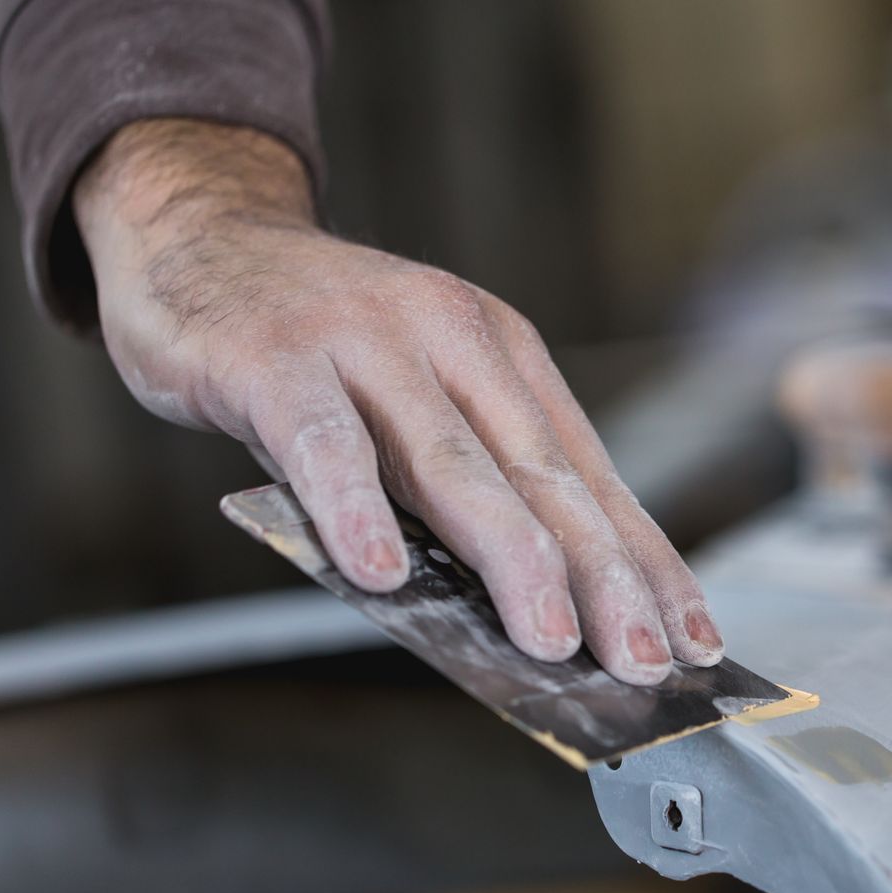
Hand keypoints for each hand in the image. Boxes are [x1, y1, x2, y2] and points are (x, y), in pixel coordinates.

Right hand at [74, 118, 723, 684]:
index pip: (591, 473)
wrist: (199, 233)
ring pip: (454, 462)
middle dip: (605, 576)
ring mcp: (365, 343)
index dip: (647, 560)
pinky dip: (355, 509)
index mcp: (502, 355)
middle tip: (644, 659)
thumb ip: (470, 485)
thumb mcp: (419, 398)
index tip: (693, 637)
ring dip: (511, 555)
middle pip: (544, 473)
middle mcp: (451, 339)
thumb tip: (542, 606)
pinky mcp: (274, 357)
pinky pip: (324, 442)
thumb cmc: (317, 344)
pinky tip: (381, 573)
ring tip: (548, 637)